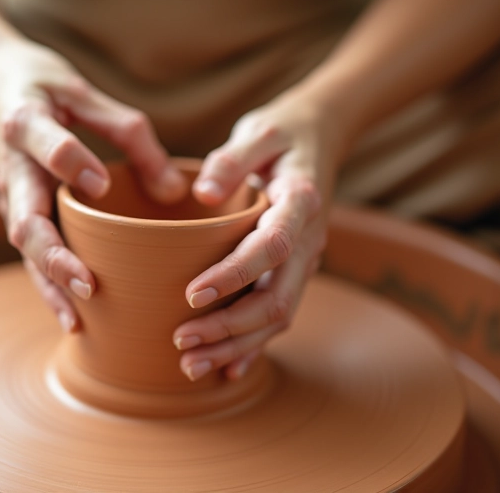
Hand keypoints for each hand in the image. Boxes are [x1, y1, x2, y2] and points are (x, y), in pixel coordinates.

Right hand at [0, 37, 186, 331]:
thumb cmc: (47, 84)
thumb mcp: (84, 92)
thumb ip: (127, 133)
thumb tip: (173, 191)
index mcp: (25, 123)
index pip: (42, 143)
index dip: (69, 161)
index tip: (100, 182)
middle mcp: (10, 167)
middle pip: (24, 220)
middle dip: (53, 257)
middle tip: (88, 285)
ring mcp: (9, 196)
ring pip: (24, 249)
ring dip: (49, 285)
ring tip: (78, 320)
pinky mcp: (17, 212)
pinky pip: (29, 254)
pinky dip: (48, 286)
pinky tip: (74, 318)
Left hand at [172, 90, 344, 381]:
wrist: (319, 138)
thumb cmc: (281, 133)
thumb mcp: (259, 131)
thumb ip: (232, 159)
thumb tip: (203, 194)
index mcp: (300, 203)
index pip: (271, 248)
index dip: (234, 275)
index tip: (192, 294)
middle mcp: (309, 240)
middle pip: (277, 299)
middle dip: (230, 328)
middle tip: (180, 341)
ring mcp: (305, 261)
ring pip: (278, 317)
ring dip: (236, 345)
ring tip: (191, 366)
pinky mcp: (294, 272)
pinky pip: (278, 316)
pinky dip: (253, 346)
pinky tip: (226, 369)